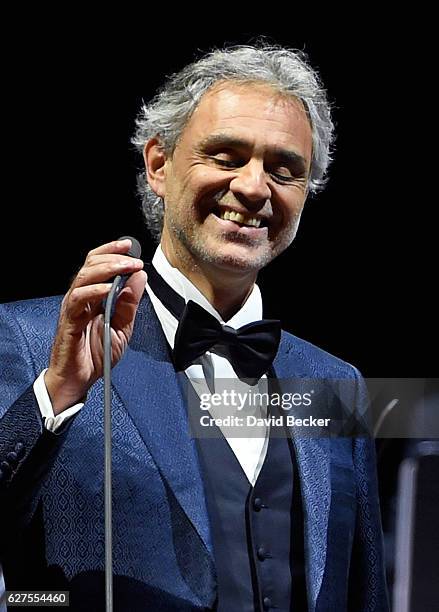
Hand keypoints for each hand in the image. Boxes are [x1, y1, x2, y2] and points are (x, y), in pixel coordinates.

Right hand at [45, 239, 145, 413]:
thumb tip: (139, 277)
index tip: (130, 246)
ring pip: (84, 276)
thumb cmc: (97, 354)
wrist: (81, 379)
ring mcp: (74, 307)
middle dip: (114, 256)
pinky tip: (108, 289)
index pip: (99, 264)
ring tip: (125, 267)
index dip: (112, 251)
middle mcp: (82, 297)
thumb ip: (130, 303)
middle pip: (91, 264)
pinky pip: (78, 299)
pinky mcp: (69, 320)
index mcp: (94, 296)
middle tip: (133, 258)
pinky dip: (94, 291)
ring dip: (107, 269)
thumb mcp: (124, 326)